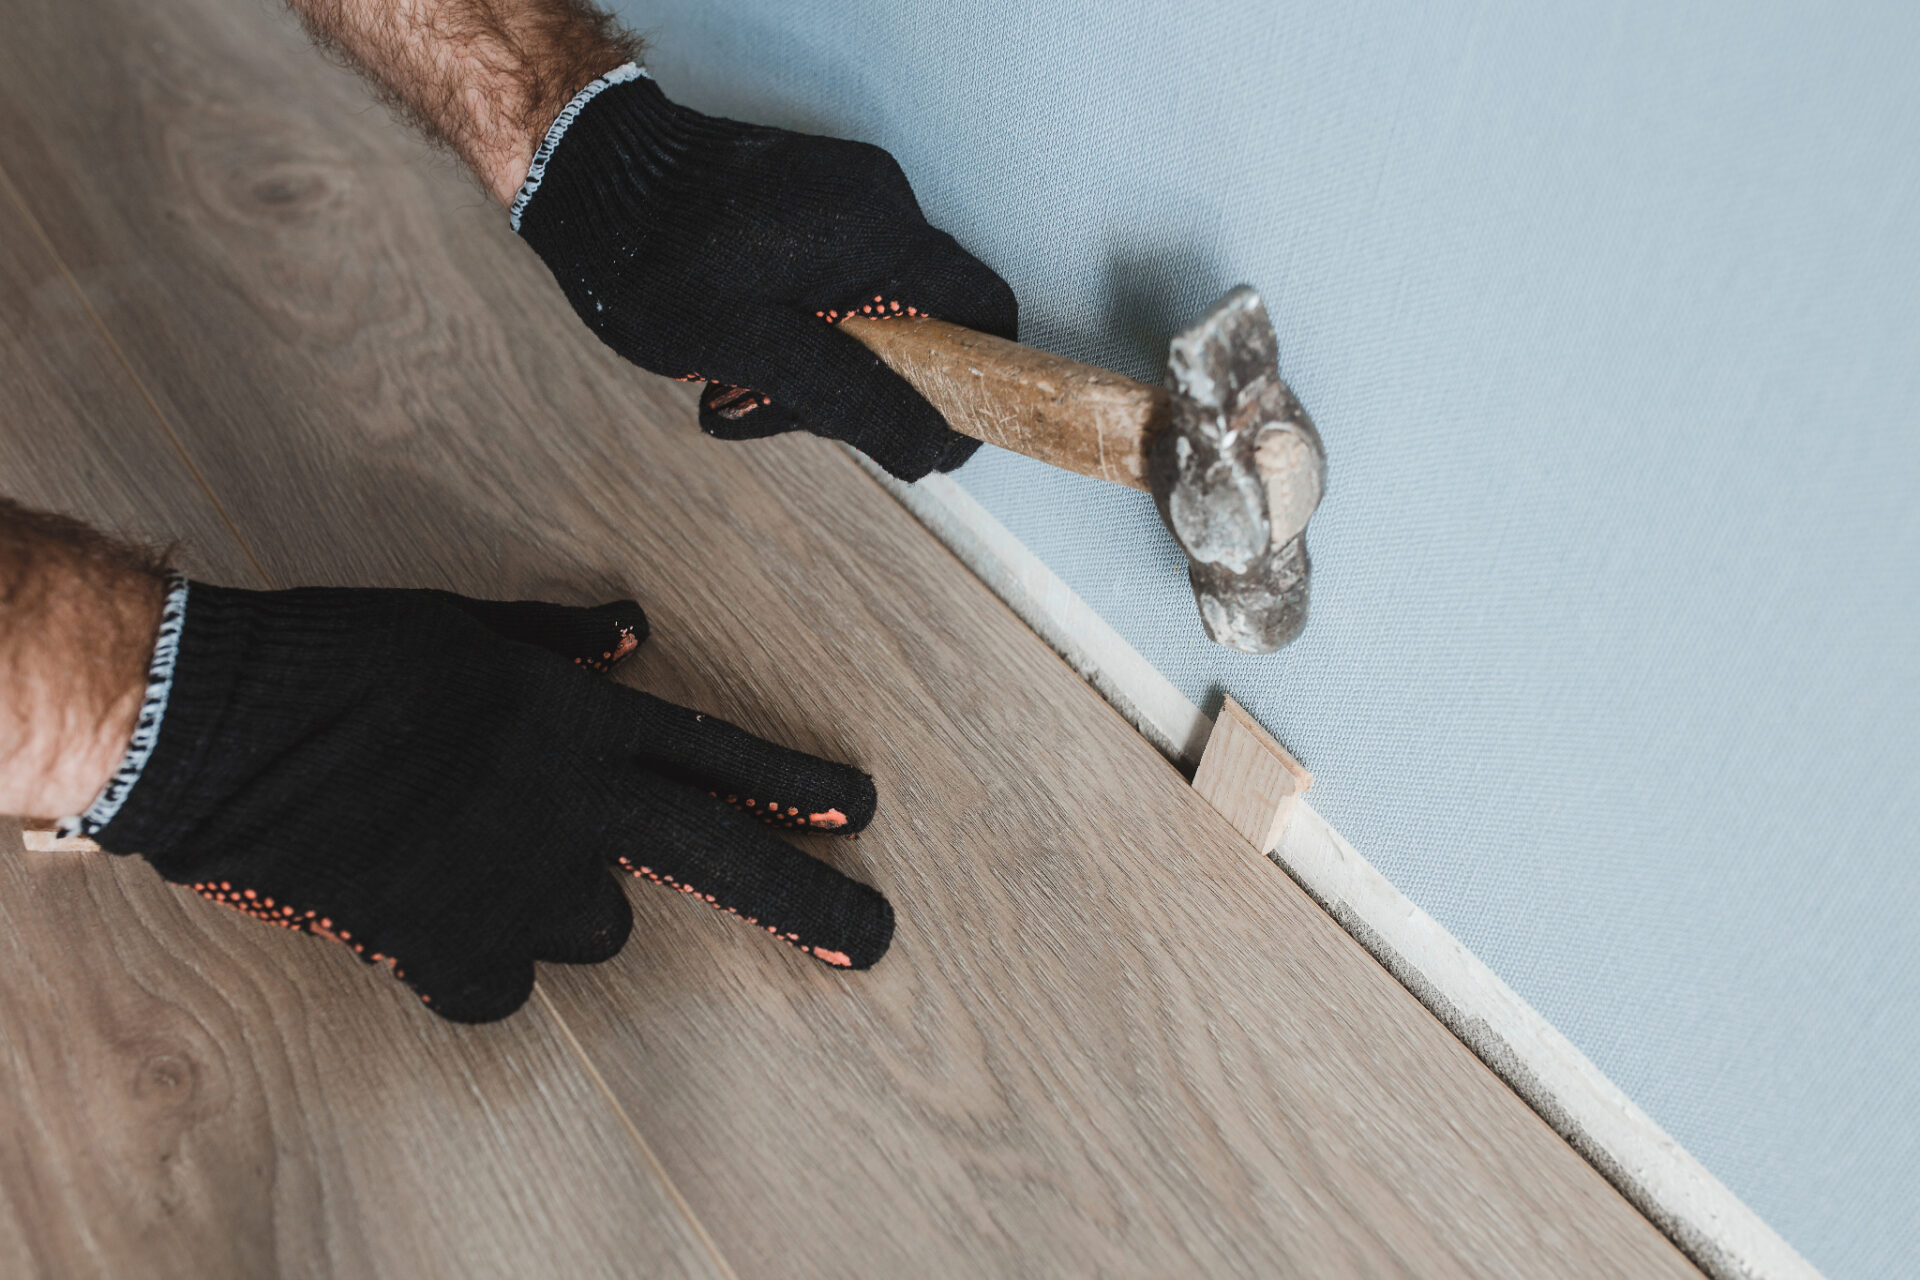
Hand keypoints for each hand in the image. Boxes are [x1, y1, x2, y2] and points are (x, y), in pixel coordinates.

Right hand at [84, 581, 892, 1022]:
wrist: (218, 724)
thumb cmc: (341, 655)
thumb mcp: (467, 624)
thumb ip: (561, 642)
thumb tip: (629, 632)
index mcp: (581, 719)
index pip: (718, 753)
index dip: (795, 782)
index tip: (861, 810)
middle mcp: (572, 806)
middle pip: (720, 859)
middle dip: (807, 900)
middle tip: (873, 938)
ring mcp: (516, 884)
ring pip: (596, 927)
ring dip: (568, 903)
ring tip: (491, 857)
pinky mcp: (448, 947)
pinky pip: (502, 982)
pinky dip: (484, 962)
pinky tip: (439, 916)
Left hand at [512, 66, 1018, 480]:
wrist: (584, 168)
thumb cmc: (649, 256)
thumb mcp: (747, 348)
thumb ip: (847, 397)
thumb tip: (928, 447)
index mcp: (878, 234)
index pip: (985, 313)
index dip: (976, 389)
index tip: (935, 439)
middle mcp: (880, 202)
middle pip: (926, 321)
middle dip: (867, 387)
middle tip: (786, 413)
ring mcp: (848, 194)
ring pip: (877, 309)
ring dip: (824, 363)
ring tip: (741, 381)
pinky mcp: (817, 197)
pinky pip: (842, 279)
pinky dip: (806, 326)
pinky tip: (745, 345)